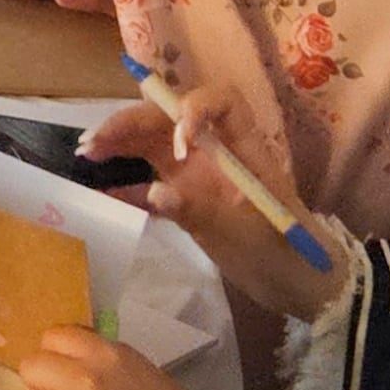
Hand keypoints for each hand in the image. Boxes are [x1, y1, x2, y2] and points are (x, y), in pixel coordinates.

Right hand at [81, 90, 344, 321]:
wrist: (302, 286)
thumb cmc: (286, 253)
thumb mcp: (246, 234)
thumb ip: (200, 212)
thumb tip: (151, 195)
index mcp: (243, 147)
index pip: (219, 102)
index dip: (193, 110)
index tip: (177, 144)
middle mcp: (218, 153)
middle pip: (171, 119)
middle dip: (133, 122)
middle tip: (94, 141)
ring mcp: (200, 176)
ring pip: (154, 145)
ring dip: (121, 144)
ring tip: (87, 153)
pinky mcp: (188, 201)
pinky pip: (151, 183)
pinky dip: (126, 184)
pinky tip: (99, 190)